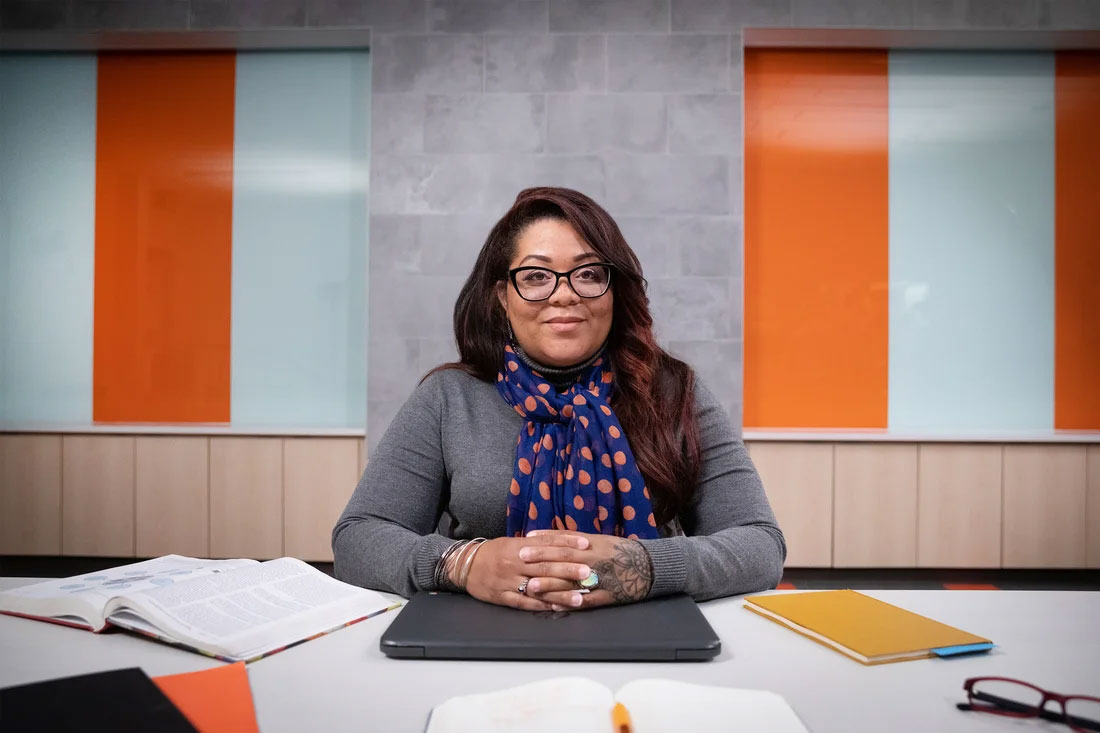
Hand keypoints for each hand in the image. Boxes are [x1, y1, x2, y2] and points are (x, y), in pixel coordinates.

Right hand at [464, 533, 592, 611]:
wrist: (465, 566)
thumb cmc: (494, 553)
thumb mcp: (512, 542)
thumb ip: (535, 544)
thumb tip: (562, 542)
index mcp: (518, 546)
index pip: (546, 543)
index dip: (567, 543)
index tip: (585, 545)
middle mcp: (515, 563)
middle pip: (545, 566)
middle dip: (568, 569)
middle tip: (588, 572)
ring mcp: (509, 581)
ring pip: (538, 587)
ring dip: (560, 593)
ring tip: (580, 597)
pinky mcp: (504, 597)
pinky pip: (525, 603)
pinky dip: (542, 606)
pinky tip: (558, 608)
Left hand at [518, 530, 653, 610]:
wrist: (649, 566)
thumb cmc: (621, 551)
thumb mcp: (600, 539)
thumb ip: (576, 539)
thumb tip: (550, 536)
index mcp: (592, 545)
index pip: (563, 543)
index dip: (543, 543)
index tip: (524, 543)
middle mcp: (595, 560)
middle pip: (564, 559)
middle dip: (541, 560)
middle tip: (520, 561)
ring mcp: (601, 578)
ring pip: (572, 582)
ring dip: (551, 584)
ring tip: (531, 586)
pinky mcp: (608, 596)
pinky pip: (586, 601)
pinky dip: (569, 603)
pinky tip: (554, 607)